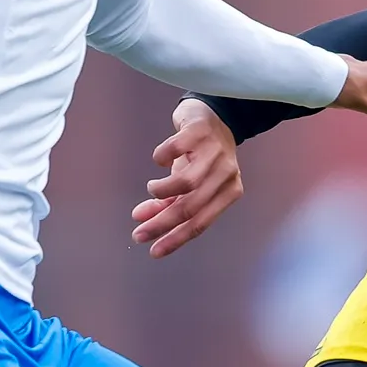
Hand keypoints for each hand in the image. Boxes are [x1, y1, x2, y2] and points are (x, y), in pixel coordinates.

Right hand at [132, 99, 243, 260]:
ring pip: (185, 183)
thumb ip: (169, 204)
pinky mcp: (198, 131)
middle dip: (161, 223)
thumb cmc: (199, 158)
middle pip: (191, 207)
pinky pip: (173, 150)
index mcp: (229, 192)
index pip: (201, 223)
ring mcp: (214, 152)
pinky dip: (161, 158)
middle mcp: (226, 173)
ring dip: (161, 191)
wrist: (213, 115)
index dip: (176, 239)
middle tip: (138, 231)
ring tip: (152, 188)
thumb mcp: (189, 184)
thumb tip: (140, 221)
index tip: (153, 251)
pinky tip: (160, 160)